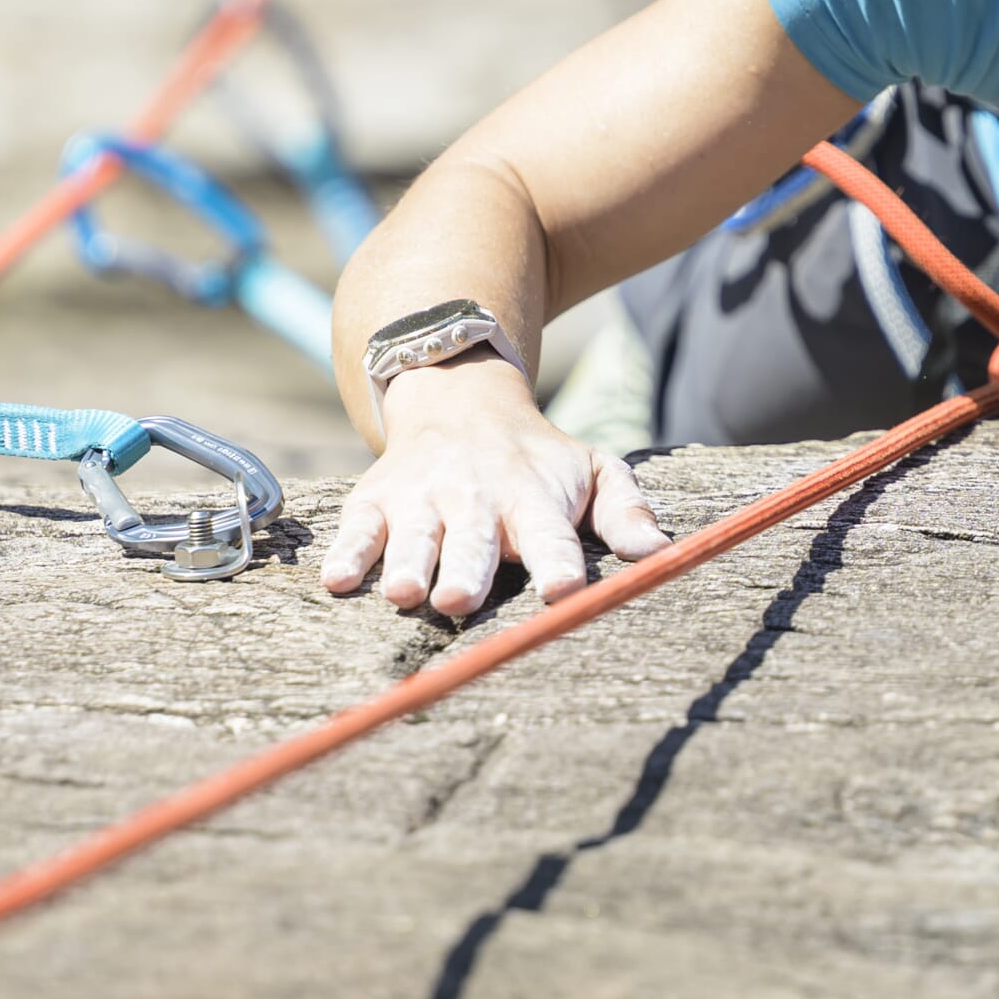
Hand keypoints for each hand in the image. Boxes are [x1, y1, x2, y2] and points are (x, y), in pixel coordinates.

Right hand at [320, 354, 668, 618]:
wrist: (461, 399)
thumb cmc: (537, 459)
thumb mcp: (593, 468)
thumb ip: (625, 510)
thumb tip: (660, 553)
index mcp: (533, 497)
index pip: (549, 534)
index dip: (557, 561)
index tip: (563, 590)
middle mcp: (476, 497)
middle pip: (472, 539)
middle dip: (465, 568)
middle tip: (459, 599)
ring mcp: (422, 498)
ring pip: (413, 536)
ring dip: (406, 564)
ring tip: (402, 594)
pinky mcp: (378, 500)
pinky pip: (358, 528)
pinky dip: (347, 552)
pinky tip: (338, 581)